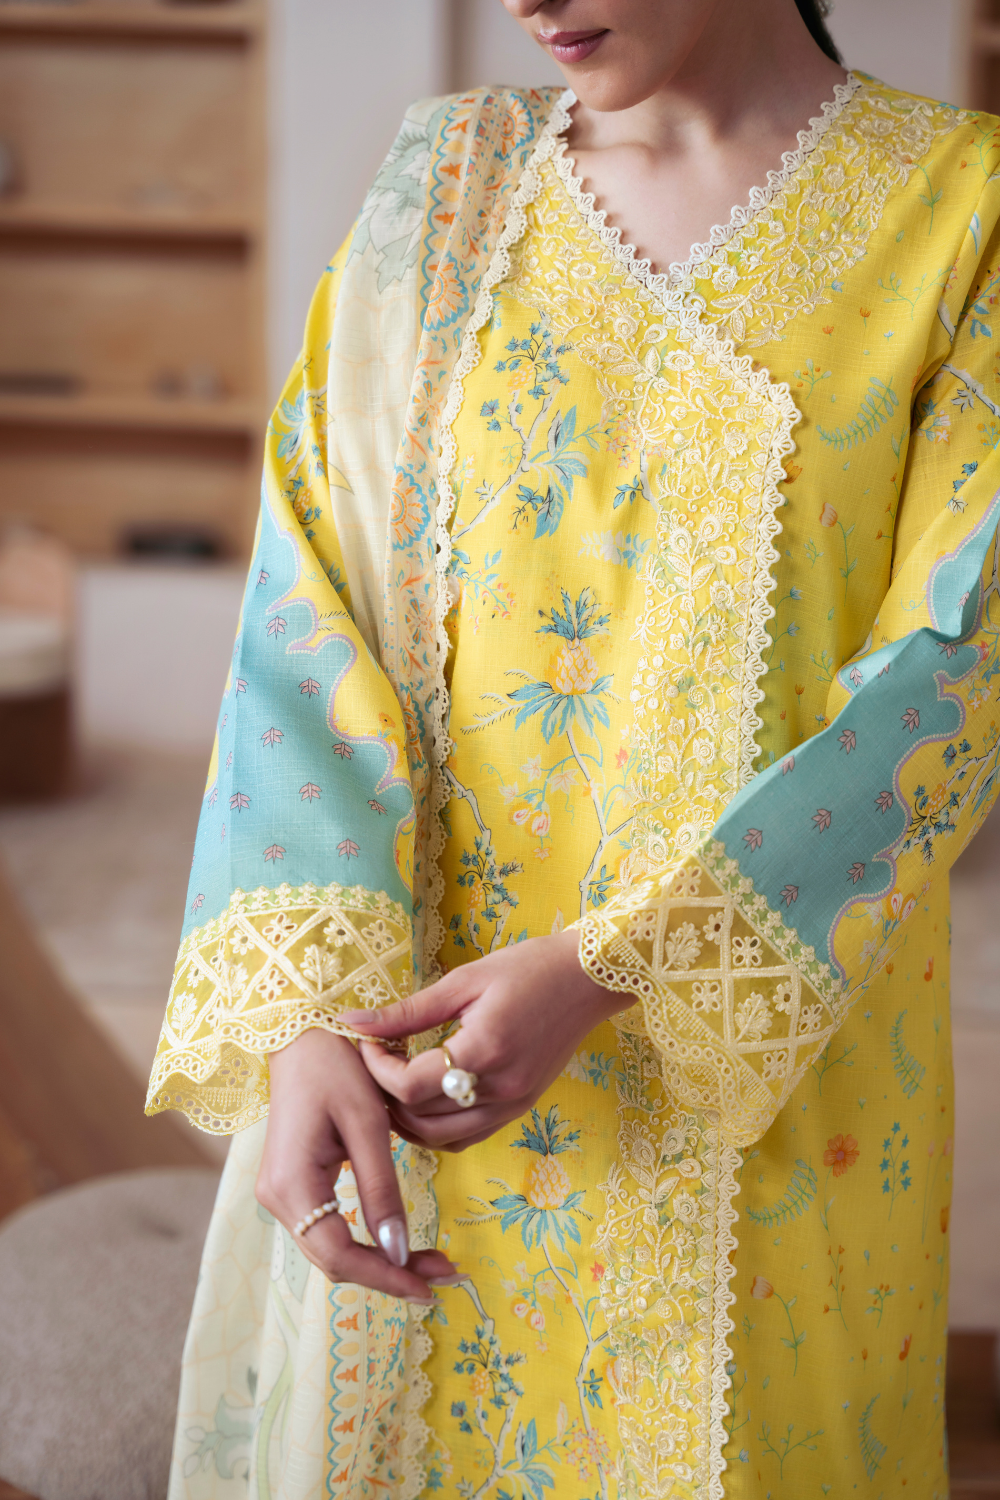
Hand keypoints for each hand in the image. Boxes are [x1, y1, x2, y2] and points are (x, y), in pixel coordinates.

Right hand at [256, 1029, 458, 1298]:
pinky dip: (367, 1240)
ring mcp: (283, 1194)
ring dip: (382, 1260)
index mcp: (291, 1185)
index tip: (431, 1287)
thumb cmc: (336, 1067)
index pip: (338, 1255)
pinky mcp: (296, 1185)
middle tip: (446, 1275)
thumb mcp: (367, 1125)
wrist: (304, 1034)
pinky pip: (330, 1228)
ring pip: (333, 1248)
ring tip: (433, 1262)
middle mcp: (278, 1199)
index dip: (385, 1277)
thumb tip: (400, 1254)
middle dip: (390, 1273)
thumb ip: (381, 1191)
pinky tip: (400, 1241)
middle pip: (334, 1260)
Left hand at [342, 930, 626, 1150]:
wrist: (587, 980)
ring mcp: (513, 1105)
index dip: (377, 1070)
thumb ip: (409, 1010)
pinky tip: (426, 1098)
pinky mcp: (520, 1109)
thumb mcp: (465, 980)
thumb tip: (355, 1022)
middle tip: (376, 1061)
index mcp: (485, 1049)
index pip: (410, 1086)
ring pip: (440, 1139)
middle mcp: (501, 1088)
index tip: (368, 1043)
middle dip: (385, 1094)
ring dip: (407, 1118)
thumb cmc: (528, 968)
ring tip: (395, 1081)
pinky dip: (436, 1128)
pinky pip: (466, 1138)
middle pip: (420, 1118)